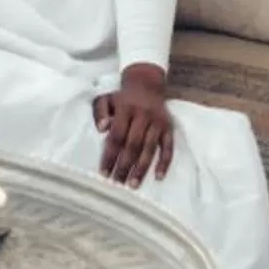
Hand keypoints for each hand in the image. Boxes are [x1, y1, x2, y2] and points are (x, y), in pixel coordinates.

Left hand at [92, 65, 174, 187]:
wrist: (146, 83)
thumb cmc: (122, 97)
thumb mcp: (106, 98)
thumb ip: (100, 112)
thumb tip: (101, 129)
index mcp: (125, 108)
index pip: (116, 135)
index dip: (110, 155)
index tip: (104, 172)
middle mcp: (142, 115)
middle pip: (133, 145)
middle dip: (124, 166)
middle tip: (118, 182)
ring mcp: (157, 122)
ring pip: (150, 148)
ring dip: (142, 169)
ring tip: (133, 185)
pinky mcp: (169, 127)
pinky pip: (168, 147)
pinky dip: (164, 163)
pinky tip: (158, 177)